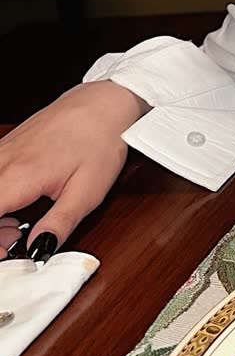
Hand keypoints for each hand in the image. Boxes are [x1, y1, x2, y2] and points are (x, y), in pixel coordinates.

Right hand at [0, 81, 147, 258]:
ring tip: (20, 221)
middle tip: (16, 237)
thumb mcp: (87, 192)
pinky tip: (18, 202)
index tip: (8, 249)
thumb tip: (39, 252)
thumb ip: (58, 225)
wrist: (104, 103)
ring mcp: (0, 153)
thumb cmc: (100, 141)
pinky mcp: (4, 149)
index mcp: (17, 177)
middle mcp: (1, 162)